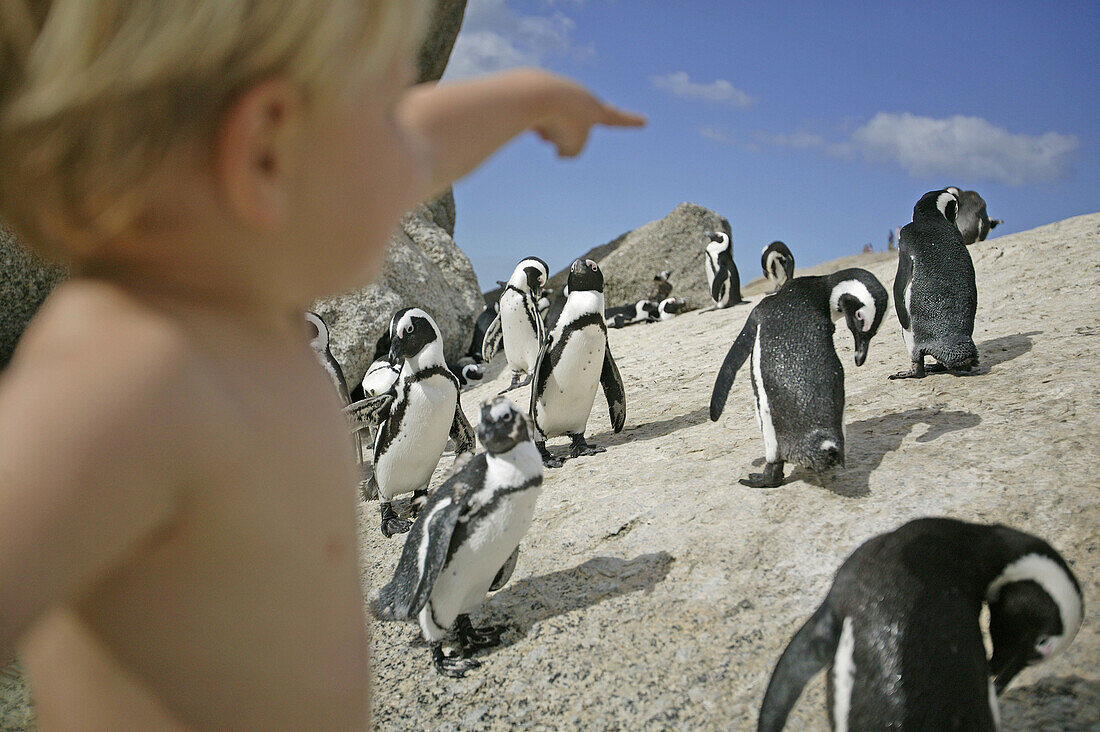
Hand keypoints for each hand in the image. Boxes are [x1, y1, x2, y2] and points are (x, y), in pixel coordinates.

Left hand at [527, 72, 645, 156]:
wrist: (534, 94)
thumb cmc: (560, 122)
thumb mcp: (572, 148)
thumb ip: (570, 152)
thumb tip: (555, 142)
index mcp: (596, 110)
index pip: (618, 119)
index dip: (631, 122)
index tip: (645, 122)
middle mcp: (580, 98)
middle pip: (575, 130)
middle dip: (566, 135)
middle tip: (563, 129)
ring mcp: (561, 93)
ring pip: (552, 128)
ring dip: (546, 133)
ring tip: (543, 126)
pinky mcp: (541, 92)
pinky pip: (536, 121)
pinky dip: (532, 126)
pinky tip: (529, 118)